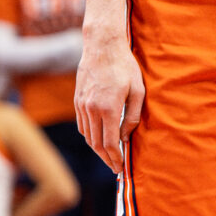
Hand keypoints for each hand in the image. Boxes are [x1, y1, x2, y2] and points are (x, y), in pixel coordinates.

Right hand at [75, 30, 145, 174]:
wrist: (101, 47)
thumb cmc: (124, 67)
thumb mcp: (138, 91)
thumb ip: (133, 117)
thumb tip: (126, 137)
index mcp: (109, 108)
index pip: (110, 143)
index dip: (115, 159)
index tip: (120, 168)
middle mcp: (92, 109)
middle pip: (96, 144)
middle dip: (107, 159)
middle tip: (115, 169)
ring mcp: (82, 105)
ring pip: (88, 136)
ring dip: (98, 150)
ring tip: (108, 157)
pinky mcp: (77, 101)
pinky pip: (82, 125)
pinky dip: (90, 136)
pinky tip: (98, 139)